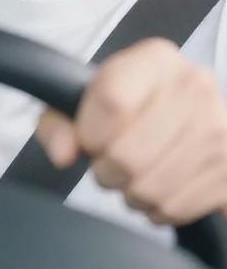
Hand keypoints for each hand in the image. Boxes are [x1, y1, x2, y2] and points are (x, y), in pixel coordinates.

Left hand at [36, 38, 226, 224]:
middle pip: (130, 153)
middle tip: (107, 166)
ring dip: (132, 193)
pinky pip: (180, 207)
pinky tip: (158, 190)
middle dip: (107, 171)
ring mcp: (221, 127)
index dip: (90, 133)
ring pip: (154, 188)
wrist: (180, 113)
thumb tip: (63, 153)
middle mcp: (195, 86)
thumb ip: (58, 122)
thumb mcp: (81, 101)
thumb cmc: (124, 107)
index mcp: (156, 59)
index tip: (88, 140)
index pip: (112, 101)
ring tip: (131, 179)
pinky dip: (160, 208)